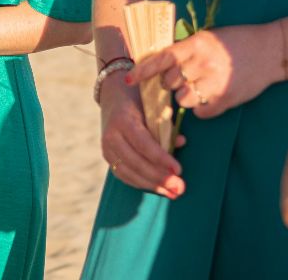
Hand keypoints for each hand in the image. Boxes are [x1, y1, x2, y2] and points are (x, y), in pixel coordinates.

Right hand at [98, 72, 186, 198]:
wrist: (115, 94)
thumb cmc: (141, 99)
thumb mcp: (154, 106)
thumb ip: (166, 125)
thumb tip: (180, 142)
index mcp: (123, 119)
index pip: (143, 144)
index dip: (161, 159)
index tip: (178, 170)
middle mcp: (111, 135)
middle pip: (136, 162)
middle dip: (159, 178)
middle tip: (179, 188)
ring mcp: (106, 148)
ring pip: (129, 173)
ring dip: (152, 185)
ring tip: (172, 193)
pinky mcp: (107, 156)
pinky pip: (124, 175)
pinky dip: (141, 183)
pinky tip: (158, 188)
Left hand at [133, 23, 278, 118]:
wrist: (271, 50)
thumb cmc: (237, 41)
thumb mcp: (208, 37)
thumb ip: (186, 49)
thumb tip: (162, 66)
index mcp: (197, 44)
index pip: (162, 58)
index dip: (143, 70)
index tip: (128, 79)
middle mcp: (204, 63)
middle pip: (170, 81)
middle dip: (172, 82)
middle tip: (185, 76)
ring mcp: (215, 83)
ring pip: (183, 99)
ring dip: (186, 96)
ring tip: (202, 85)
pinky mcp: (226, 100)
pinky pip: (201, 112)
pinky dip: (203, 107)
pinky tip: (214, 95)